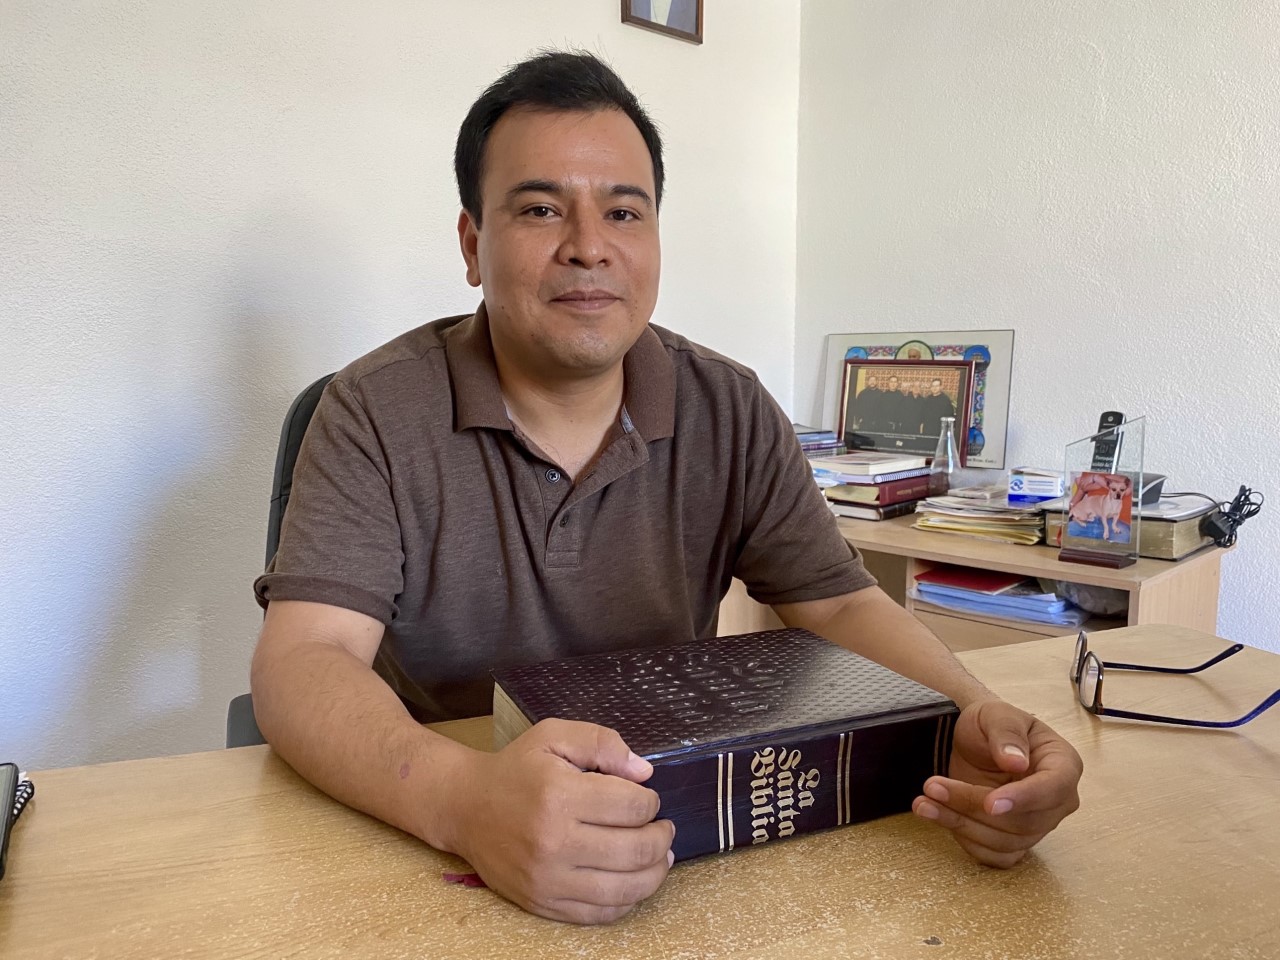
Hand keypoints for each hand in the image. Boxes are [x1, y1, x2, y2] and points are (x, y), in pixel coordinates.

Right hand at [440, 718, 674, 923]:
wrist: (466, 807)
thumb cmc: (515, 769)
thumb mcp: (554, 735)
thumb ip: (602, 743)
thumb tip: (644, 773)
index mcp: (559, 795)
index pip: (632, 806)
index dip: (651, 801)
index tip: (647, 798)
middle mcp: (554, 841)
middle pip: (635, 850)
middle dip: (661, 838)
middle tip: (664, 828)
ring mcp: (548, 878)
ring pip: (624, 889)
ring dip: (655, 873)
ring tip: (660, 856)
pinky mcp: (542, 903)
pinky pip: (599, 913)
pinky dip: (627, 901)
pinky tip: (633, 882)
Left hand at [912, 699, 1081, 867]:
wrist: (973, 739)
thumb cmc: (991, 724)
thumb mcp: (996, 714)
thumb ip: (1007, 735)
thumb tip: (1017, 762)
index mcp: (1063, 765)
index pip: (1054, 789)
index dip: (1023, 799)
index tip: (991, 803)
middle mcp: (1057, 801)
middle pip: (1023, 821)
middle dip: (972, 805)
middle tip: (932, 786)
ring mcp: (1037, 825)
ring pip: (1004, 842)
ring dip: (960, 823)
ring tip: (923, 801)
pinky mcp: (1013, 841)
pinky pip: (993, 855)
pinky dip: (964, 839)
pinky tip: (937, 815)